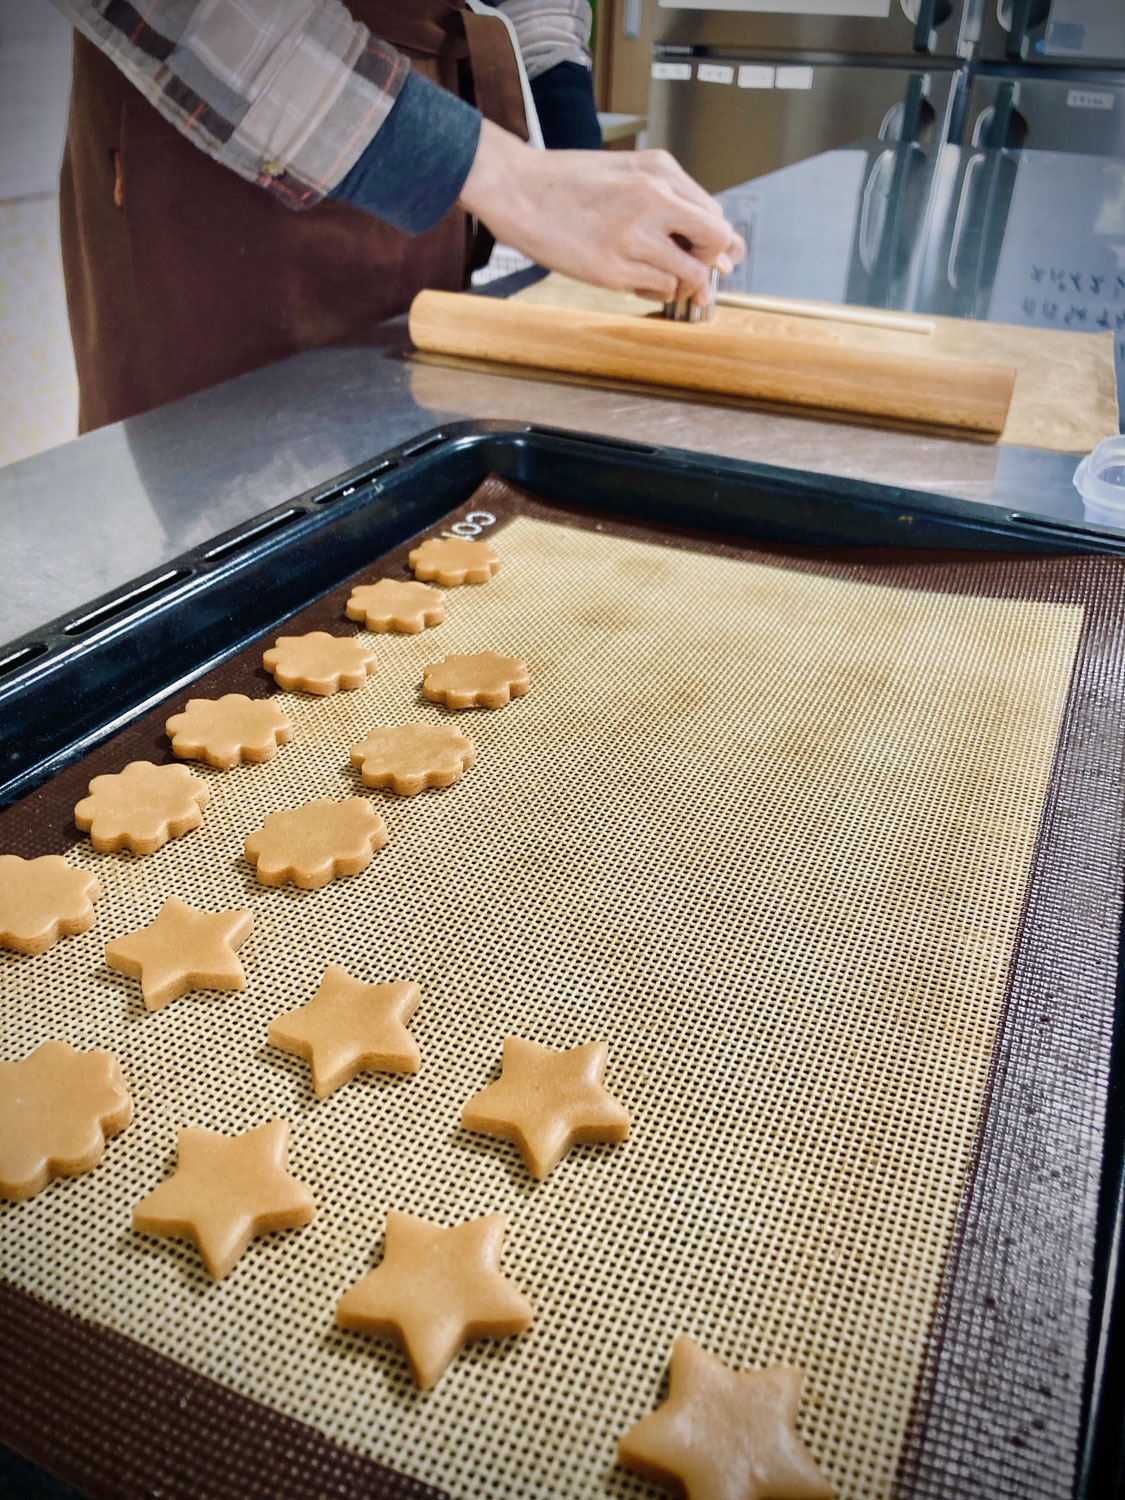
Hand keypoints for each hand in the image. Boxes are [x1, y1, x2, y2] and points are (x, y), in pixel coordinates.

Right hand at [459, 119, 744, 306]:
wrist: (516, 190)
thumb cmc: (567, 182)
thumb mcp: (625, 170)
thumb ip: (670, 198)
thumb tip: (715, 243)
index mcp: (658, 171)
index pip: (715, 214)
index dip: (718, 243)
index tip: (714, 257)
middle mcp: (652, 200)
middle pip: (715, 242)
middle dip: (710, 263)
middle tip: (693, 272)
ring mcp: (633, 237)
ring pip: (690, 275)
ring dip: (682, 284)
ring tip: (657, 277)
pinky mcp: (613, 269)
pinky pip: (657, 288)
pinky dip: (654, 290)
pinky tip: (634, 278)